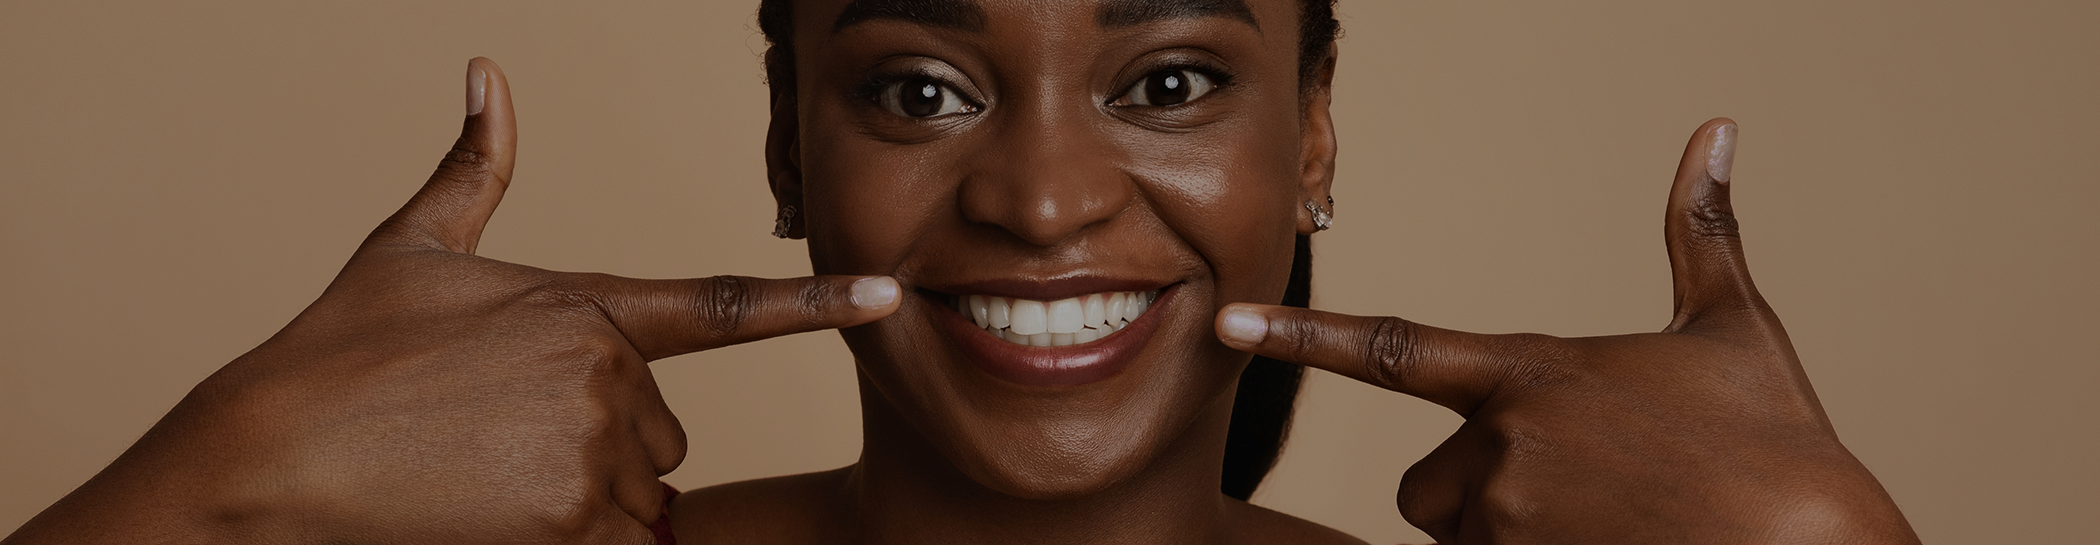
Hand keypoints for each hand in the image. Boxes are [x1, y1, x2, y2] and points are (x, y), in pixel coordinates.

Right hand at [5, 58, 897, 543]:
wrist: (271, 451)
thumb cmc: (339, 350)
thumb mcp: (411, 248)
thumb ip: (474, 170)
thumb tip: (488, 72)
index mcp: (586, 304)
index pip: (725, 305)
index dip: (813, 303)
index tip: (886, 298)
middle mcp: (606, 371)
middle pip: (664, 428)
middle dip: (605, 436)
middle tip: (504, 428)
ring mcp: (592, 446)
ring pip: (641, 488)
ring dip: (585, 490)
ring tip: (489, 467)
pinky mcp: (571, 516)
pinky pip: (619, 541)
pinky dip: (575, 537)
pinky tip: (498, 510)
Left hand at [1216, 120, 1919, 543]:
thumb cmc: (1779, 442)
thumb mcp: (1731, 327)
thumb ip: (1698, 232)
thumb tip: (1715, 133)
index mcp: (1530, 374)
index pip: (1388, 348)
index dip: (1300, 336)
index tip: (1228, 323)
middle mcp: (1501, 451)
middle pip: (1428, 484)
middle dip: (1477, 491)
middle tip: (1579, 489)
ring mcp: (1508, 527)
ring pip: (1463, 539)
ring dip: (1512, 537)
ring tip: (1609, 523)